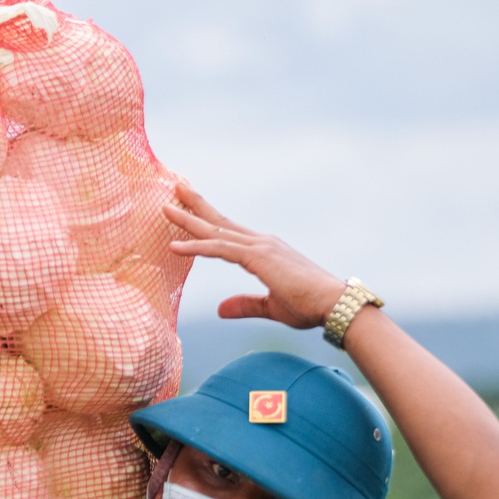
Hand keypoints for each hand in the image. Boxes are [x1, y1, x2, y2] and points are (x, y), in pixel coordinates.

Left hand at [164, 182, 344, 329]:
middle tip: (175, 188)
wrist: (333, 305)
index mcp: (265, 251)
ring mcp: (260, 247)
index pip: (230, 231)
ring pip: (216, 230)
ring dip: (188, 220)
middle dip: (196, 205)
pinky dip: (196, 246)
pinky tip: (174, 246)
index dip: (208, 219)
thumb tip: (220, 309)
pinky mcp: (258, 258)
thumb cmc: (309, 306)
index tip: (189, 207)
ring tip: (165, 207)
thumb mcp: (270, 307)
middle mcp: (261, 243)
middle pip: (220, 221)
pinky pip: (219, 249)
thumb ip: (245, 305)